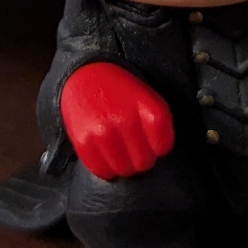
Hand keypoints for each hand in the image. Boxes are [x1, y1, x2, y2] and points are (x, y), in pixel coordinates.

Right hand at [60, 62, 174, 179]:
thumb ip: (160, 122)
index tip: (154, 143)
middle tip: (134, 148)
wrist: (84, 76)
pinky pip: (102, 172)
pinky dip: (106, 168)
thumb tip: (162, 151)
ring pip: (124, 170)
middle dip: (141, 159)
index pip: (163, 146)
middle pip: (144, 162)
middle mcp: (126, 119)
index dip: (159, 148)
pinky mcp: (84, 142)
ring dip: (124, 165)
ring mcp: (103, 132)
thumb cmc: (121, 90)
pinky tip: (105, 154)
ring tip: (119, 150)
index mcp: (146, 106)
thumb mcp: (147, 96)